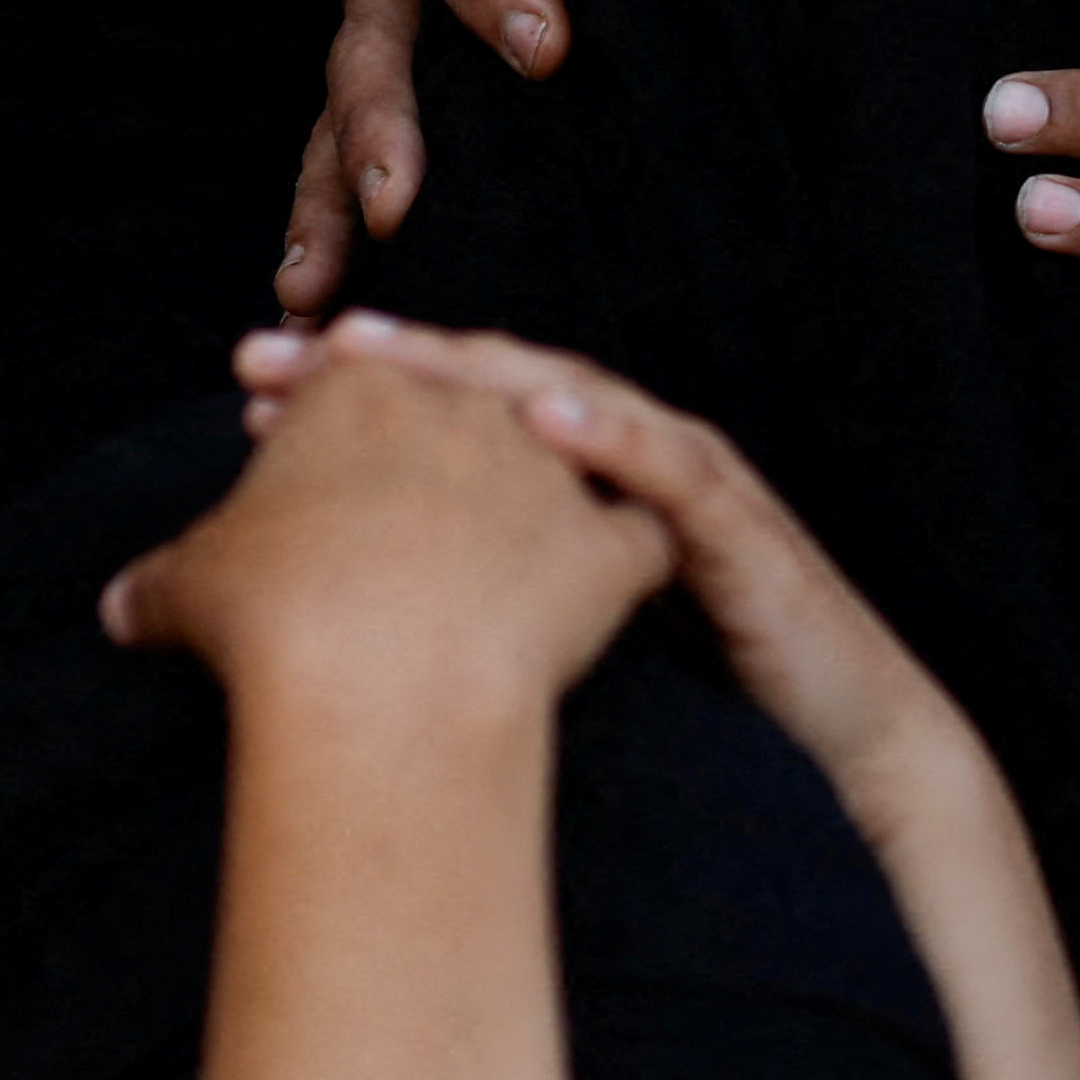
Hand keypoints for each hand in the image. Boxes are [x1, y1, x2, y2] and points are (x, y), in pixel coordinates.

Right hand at [104, 342, 673, 727]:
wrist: (378, 679)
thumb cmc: (274, 617)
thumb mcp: (190, 584)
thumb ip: (163, 578)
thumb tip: (122, 606)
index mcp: (365, 393)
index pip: (350, 393)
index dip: (326, 429)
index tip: (305, 459)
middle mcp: (470, 411)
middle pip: (458, 426)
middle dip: (433, 463)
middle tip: (411, 511)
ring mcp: (551, 473)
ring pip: (555, 469)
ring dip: (540, 499)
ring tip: (521, 542)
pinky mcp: (608, 548)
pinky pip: (638, 544)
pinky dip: (633, 559)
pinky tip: (624, 581)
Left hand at [247, 313, 977, 798]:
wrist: (831, 729)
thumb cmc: (695, 680)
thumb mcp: (561, 633)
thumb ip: (483, 603)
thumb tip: (341, 619)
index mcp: (570, 480)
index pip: (451, 416)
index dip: (351, 396)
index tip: (249, 387)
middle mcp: (620, 453)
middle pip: (488, 385)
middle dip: (380, 361)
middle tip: (270, 351)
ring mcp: (677, 476)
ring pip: (569, 395)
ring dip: (474, 370)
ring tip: (383, 351)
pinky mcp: (731, 524)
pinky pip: (667, 465)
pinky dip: (610, 431)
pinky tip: (544, 414)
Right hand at [281, 0, 658, 313]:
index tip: (550, 48)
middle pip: (370, 45)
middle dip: (382, 125)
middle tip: (400, 199)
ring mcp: (370, 35)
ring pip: (330, 124)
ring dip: (321, 205)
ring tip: (314, 287)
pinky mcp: (373, 99)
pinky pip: (331, 172)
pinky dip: (318, 238)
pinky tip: (311, 310)